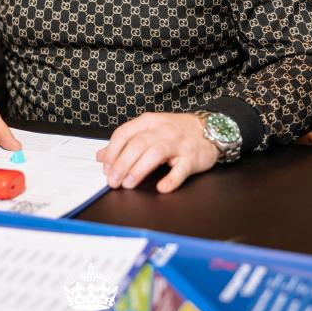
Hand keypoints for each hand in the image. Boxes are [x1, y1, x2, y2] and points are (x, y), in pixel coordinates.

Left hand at [96, 112, 218, 192]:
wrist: (210, 130)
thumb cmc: (176, 132)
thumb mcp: (149, 130)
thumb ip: (125, 142)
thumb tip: (100, 156)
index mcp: (149, 122)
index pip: (124, 133)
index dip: (112, 151)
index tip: (105, 168)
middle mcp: (162, 130)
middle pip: (137, 144)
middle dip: (122, 164)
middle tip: (113, 181)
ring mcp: (178, 143)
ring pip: (155, 153)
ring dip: (139, 170)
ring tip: (128, 184)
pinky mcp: (192, 157)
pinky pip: (181, 169)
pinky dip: (171, 179)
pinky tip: (161, 187)